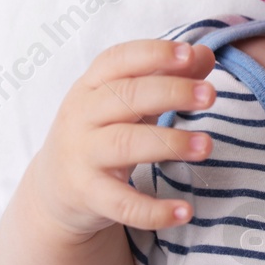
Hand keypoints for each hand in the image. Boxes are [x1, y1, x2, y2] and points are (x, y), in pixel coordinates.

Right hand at [26, 38, 215, 237]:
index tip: (189, 54)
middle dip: (171, 92)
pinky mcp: (88, 195)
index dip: (153, 53)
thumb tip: (206, 55)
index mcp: (91, 86)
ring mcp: (83, 156)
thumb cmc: (102, 131)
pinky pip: (123, 204)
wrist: (54, 187)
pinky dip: (153, 210)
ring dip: (169, 143)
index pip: (118, 60)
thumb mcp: (126, 101)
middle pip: (126, 97)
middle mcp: (82, 116)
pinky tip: (185, 211)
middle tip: (210, 95)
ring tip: (206, 145)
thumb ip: (165, 76)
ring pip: (125, 144)